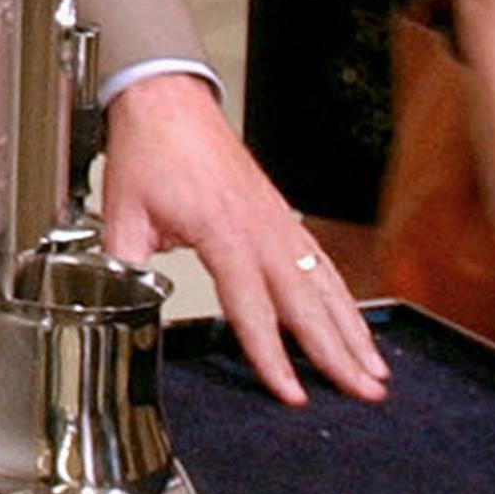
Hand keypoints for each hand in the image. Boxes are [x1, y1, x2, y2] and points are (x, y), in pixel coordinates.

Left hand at [95, 73, 386, 404]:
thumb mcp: (123, 211)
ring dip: (353, 330)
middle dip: (338, 354)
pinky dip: (343, 296)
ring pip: (325, 285)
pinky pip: (321, 263)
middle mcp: (261, 230)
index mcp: (223, 232)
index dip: (272, 357)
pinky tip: (354, 321)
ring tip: (375, 371)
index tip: (293, 393)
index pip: (252, 309)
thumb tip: (119, 301)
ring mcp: (278, 222)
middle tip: (366, 394)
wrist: (168, 100)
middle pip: (307, 305)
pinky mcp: (281, 216)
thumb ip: (124, 263)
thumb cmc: (151, 147)